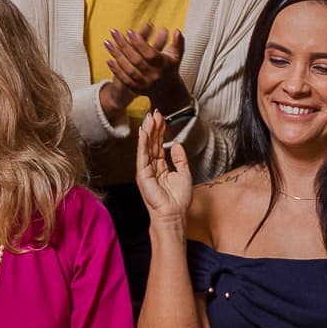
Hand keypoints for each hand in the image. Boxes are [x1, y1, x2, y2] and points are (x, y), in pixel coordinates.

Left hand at [104, 23, 188, 113]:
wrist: (167, 91)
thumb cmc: (170, 67)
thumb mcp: (176, 55)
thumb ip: (178, 43)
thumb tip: (177, 31)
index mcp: (163, 65)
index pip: (150, 53)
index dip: (140, 43)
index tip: (130, 31)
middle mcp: (154, 75)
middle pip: (136, 60)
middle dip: (124, 45)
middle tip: (114, 32)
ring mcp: (145, 83)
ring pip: (128, 69)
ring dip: (117, 55)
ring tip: (108, 42)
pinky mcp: (137, 89)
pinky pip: (125, 79)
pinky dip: (116, 70)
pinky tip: (109, 59)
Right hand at [134, 109, 191, 228]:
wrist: (174, 215)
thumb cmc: (178, 200)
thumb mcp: (184, 173)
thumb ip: (180, 158)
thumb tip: (177, 144)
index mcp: (161, 167)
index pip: (159, 145)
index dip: (160, 131)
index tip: (161, 118)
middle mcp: (152, 167)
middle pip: (152, 143)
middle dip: (153, 128)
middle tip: (154, 113)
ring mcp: (146, 171)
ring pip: (146, 147)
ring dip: (147, 132)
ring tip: (149, 118)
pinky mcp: (142, 175)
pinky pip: (142, 156)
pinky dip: (142, 144)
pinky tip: (144, 133)